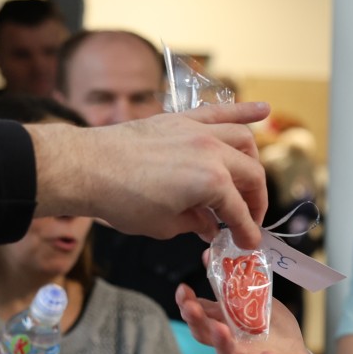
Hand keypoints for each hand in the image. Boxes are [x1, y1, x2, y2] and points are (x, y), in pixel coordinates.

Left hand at [30, 102, 270, 247]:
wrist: (88, 167)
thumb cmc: (122, 200)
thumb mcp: (164, 225)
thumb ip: (195, 223)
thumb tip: (209, 225)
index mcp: (211, 184)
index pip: (239, 212)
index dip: (246, 232)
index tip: (247, 243)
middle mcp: (212, 152)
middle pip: (251, 175)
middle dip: (256, 201)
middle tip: (248, 218)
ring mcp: (198, 131)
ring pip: (243, 140)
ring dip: (252, 161)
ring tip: (250, 179)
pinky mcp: (181, 119)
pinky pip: (220, 111)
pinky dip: (244, 110)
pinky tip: (264, 110)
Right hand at [175, 283, 319, 353]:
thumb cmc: (271, 331)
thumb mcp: (252, 302)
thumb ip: (232, 284)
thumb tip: (209, 254)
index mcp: (225, 326)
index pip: (199, 316)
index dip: (187, 304)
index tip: (182, 289)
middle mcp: (231, 344)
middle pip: (206, 335)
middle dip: (196, 321)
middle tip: (190, 308)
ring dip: (223, 343)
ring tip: (221, 329)